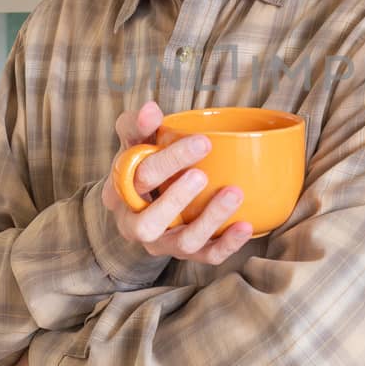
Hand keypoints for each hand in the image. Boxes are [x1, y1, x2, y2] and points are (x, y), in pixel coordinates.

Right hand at [101, 100, 253, 264]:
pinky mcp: (187, 254)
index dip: (169, 160)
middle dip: (176, 199)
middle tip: (202, 174)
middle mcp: (135, 224)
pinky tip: (245, 225)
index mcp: (119, 193)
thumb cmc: (143, 165)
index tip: (202, 141)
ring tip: (233, 193)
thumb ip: (139, 125)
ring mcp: (162, 243)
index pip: (137, 179)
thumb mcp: (134, 143)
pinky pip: (206, 257)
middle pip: (149, 222)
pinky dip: (227, 244)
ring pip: (182, 243)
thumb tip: (150, 109)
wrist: (145, 202)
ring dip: (209, 221)